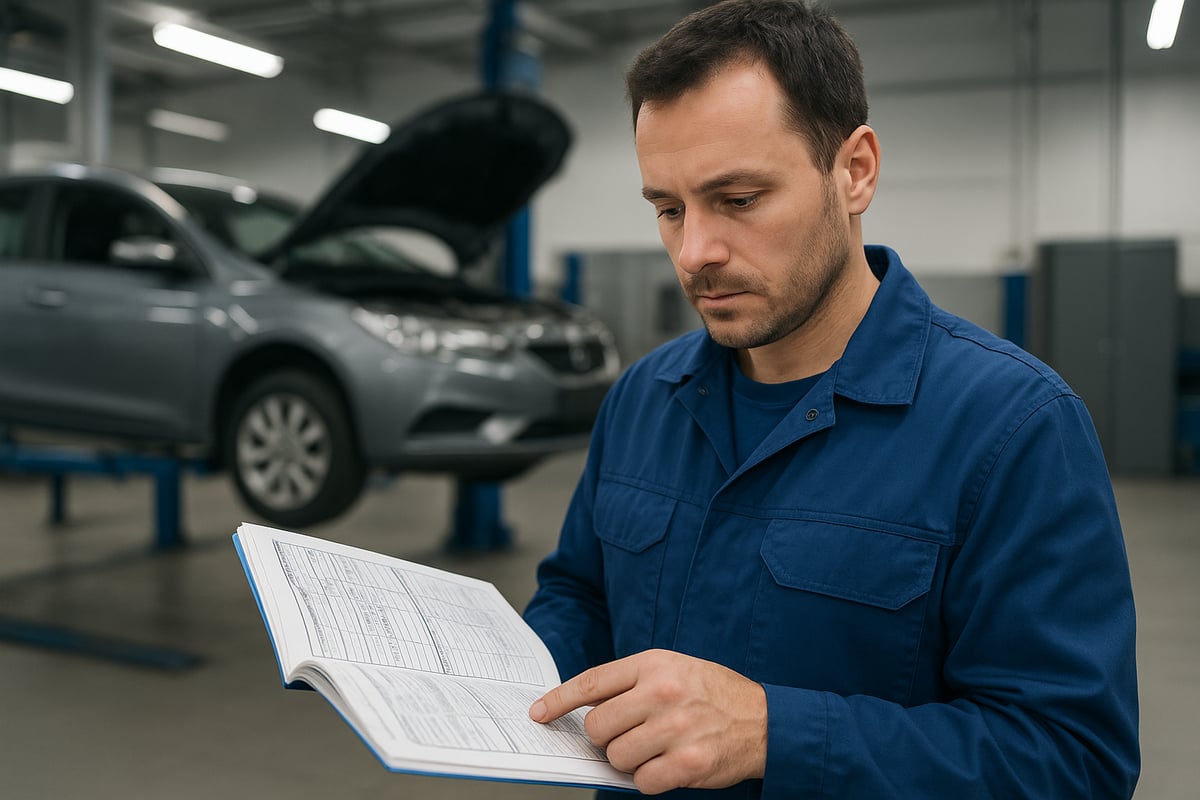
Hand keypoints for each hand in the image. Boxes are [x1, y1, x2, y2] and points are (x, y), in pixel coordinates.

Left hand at [529, 649, 766, 794]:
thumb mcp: (673, 669)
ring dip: (628, 760)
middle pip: (598, 726)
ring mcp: (675, 728)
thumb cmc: (711, 694)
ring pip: (616, 757)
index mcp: (654, 663)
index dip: (558, 701)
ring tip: (654, 748)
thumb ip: (631, 682)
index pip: (592, 683)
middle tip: (628, 735)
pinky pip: (641, 782)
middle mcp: (662, 692)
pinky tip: (667, 765)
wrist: (764, 720)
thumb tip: (584, 708)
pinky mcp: (687, 763)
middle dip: (606, 737)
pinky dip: (648, 780)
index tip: (538, 714)